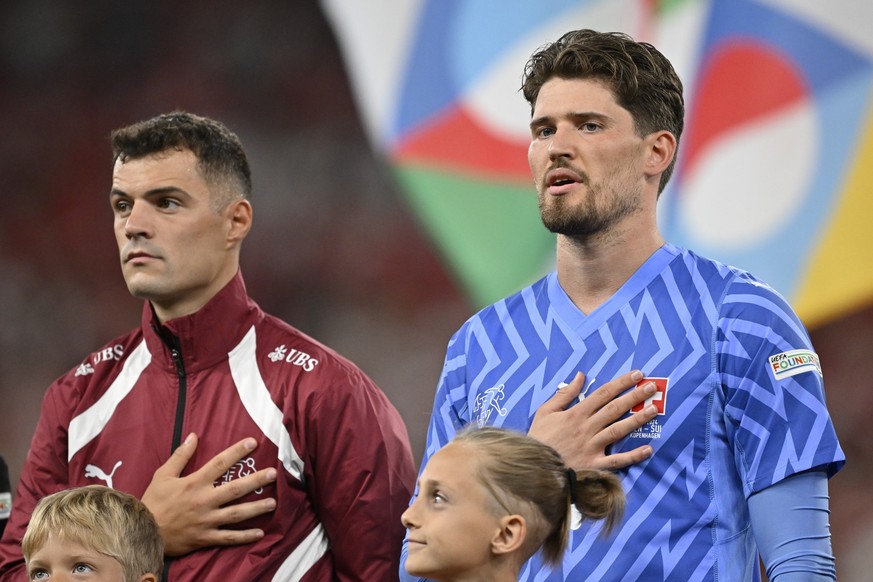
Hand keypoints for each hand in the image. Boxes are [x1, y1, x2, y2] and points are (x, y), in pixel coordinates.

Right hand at [141, 433, 277, 555]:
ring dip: (256, 508)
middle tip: (273, 474)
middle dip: (256, 480)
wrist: (142, 532)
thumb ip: (181, 456)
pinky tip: (260, 533)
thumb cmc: (153, 502)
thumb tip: (194, 435)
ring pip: (236, 514)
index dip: (237, 451)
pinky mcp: (205, 537)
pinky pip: (228, 538)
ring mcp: (206, 520)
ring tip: (273, 502)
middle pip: (235, 489)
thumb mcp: (163, 475)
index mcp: (194, 483)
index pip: (220, 463)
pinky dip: (244, 537)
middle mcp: (204, 501)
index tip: (253, 442)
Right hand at [529, 370, 657, 469]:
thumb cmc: (540, 438)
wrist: (534, 467)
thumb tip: (580, 376)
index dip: (621, 383)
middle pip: (614, 408)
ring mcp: (592, 447)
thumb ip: (564, 394)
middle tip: (653, 388)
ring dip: (637, 419)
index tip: (637, 375)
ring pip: (618, 430)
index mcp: (576, 413)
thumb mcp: (545, 411)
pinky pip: (616, 461)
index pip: (603, 394)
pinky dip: (633, 456)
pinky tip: (648, 449)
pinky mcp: (594, 465)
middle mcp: (587, 428)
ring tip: (654, 410)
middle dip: (635, 396)